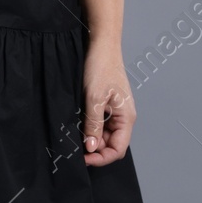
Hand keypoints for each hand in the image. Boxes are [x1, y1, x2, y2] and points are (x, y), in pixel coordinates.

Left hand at [81, 41, 134, 165]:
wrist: (100, 44)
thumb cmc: (101, 67)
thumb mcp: (94, 98)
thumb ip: (93, 125)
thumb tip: (92, 147)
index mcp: (126, 118)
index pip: (118, 149)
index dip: (101, 157)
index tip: (84, 157)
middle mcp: (123, 116)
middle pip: (111, 143)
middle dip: (94, 147)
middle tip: (75, 145)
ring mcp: (115, 110)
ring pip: (104, 133)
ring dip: (91, 136)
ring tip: (74, 133)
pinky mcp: (106, 103)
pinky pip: (99, 122)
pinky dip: (89, 125)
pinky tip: (77, 122)